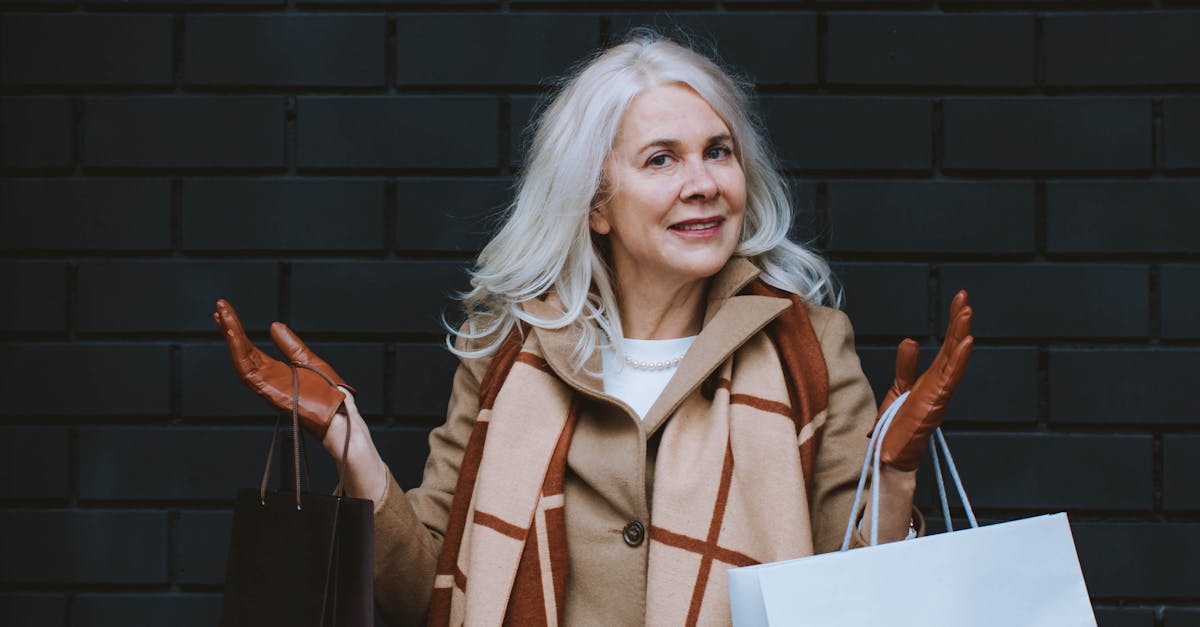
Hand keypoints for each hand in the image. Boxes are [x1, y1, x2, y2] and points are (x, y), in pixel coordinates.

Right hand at [212, 299, 354, 438]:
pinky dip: (238, 351)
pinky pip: (247, 369)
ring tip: (222, 314)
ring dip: (230, 335)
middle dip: (229, 328)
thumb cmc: (328, 394)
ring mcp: (264, 384)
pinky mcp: (267, 390)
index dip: (237, 330)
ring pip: (240, 357)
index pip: (249, 348)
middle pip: (241, 350)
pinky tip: (233, 333)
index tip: (226, 312)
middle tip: (219, 306)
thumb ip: (290, 345)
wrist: (338, 413)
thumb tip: (274, 326)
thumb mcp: (308, 360)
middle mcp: (265, 378)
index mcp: (274, 371)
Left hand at [873, 290, 973, 470]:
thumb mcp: (899, 387)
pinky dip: (958, 360)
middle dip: (959, 321)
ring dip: (961, 335)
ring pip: (954, 359)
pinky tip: (966, 342)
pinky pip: (950, 378)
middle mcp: (941, 384)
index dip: (953, 323)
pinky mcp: (935, 403)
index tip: (960, 300)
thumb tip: (910, 340)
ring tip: (966, 311)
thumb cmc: (897, 426)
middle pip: (953, 347)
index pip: (947, 345)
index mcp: (934, 378)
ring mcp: (940, 393)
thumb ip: (906, 364)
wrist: (891, 455)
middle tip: (964, 296)